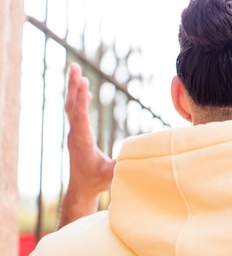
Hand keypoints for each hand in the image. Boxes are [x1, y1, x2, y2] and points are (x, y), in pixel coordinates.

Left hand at [60, 63, 114, 226]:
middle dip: (74, 86)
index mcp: (82, 142)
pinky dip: (77, 96)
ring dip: (73, 87)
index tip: (84, 82)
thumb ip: (121, 165)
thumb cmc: (97, 182)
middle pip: (72, 105)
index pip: (80, 116)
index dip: (82, 98)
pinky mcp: (76, 133)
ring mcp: (74, 133)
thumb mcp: (111, 175)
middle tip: (75, 67)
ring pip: (71, 106)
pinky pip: (75, 110)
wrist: (81, 188)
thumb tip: (137, 156)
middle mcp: (75, 134)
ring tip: (75, 69)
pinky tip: (81, 88)